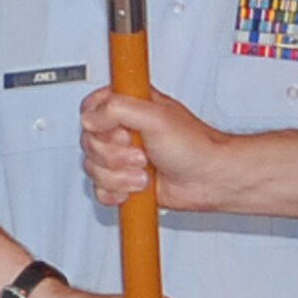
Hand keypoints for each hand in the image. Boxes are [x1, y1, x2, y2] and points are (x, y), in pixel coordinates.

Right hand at [80, 85, 226, 212]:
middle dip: (115, 156)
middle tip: (142, 154)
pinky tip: (135, 188)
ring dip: (120, 176)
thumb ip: (116, 108)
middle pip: (89, 143)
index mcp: (127, 104)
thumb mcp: (155, 116)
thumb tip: (90, 117)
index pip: (89, 109)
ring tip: (144, 172)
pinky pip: (99, 189)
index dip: (100, 125)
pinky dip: (116, 192)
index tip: (123, 132)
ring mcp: (120, 156)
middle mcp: (121, 129)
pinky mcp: (122, 180)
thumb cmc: (194, 146)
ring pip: (93, 168)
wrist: (209, 180)